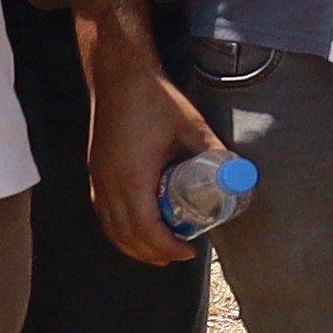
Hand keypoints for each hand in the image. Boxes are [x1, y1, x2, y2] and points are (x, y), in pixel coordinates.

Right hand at [86, 60, 220, 272]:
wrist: (118, 76)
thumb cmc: (153, 99)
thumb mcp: (191, 126)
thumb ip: (213, 151)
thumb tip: (237, 173)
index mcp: (131, 177)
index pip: (145, 228)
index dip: (166, 246)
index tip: (189, 251)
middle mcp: (108, 183)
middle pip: (125, 235)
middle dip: (151, 252)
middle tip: (179, 257)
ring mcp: (98, 178)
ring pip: (110, 226)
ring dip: (133, 244)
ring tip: (159, 250)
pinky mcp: (95, 171)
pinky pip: (103, 212)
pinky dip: (120, 228)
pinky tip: (137, 227)